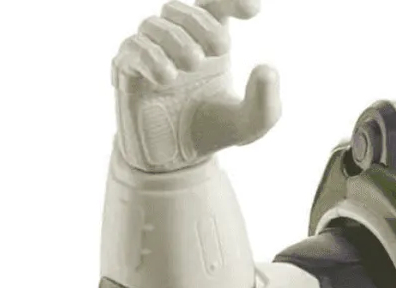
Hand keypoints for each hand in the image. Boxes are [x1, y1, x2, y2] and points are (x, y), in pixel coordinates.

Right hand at [113, 1, 280, 172]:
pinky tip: (167, 77)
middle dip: (201, 22)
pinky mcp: (128, 71)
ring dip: (176, 40)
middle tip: (223, 47)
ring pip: (155, 25)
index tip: (252, 10)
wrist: (179, 164)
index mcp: (206, 42)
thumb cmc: (213, 133)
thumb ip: (265, 102)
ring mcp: (149, 52)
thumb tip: (268, 69)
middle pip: (179, 10)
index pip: (214, 5)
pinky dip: (151, 58)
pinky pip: (133, 50)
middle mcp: (175, 40)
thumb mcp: (249, 125)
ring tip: (193, 63)